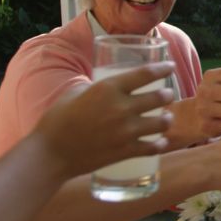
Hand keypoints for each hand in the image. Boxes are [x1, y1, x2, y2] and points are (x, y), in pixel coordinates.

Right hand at [36, 62, 174, 177]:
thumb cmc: (57, 119)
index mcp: (108, 88)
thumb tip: (111, 86)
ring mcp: (126, 131)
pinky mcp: (126, 151)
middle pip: (160, 97)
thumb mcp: (76, 92)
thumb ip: (98, 87)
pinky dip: (159, 144)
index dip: (163, 68)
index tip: (171, 66)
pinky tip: (160, 142)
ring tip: (166, 118)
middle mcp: (121, 108)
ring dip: (167, 119)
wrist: (49, 153)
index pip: (146, 74)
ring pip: (162, 122)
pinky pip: (154, 147)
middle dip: (168, 95)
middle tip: (167, 95)